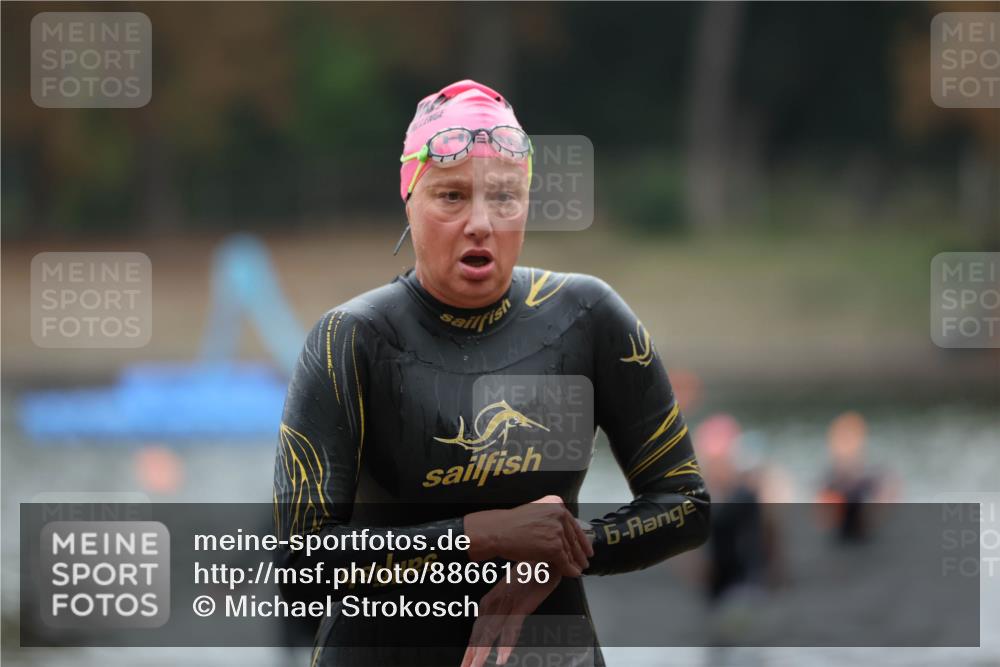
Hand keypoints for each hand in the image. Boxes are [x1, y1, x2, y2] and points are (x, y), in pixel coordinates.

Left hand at [460, 573, 561, 666]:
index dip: (470, 650)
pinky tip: (502, 658)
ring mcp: (506, 605)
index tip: (465, 663)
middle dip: (471, 655)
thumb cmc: (529, 574)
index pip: (476, 631)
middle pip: (479, 635)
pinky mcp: (520, 605)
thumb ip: (501, 609)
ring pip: (490, 634)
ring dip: (482, 653)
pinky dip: (506, 645)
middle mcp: (493, 604)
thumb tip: (496, 626)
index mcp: (489, 602)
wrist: (542, 556)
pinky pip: (511, 629)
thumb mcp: (510, 594)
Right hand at [464, 495, 593, 576]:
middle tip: (585, 560)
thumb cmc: (510, 524)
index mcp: (555, 504)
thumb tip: (562, 532)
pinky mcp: (554, 547)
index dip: (581, 538)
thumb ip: (550, 519)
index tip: (587, 546)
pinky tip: (573, 573)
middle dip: (580, 552)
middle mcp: (559, 514)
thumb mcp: (534, 512)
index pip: (573, 524)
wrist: (498, 531)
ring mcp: (557, 531)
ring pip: (569, 550)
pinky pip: (565, 561)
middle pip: (573, 538)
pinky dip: (570, 570)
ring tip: (579, 568)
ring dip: (575, 562)